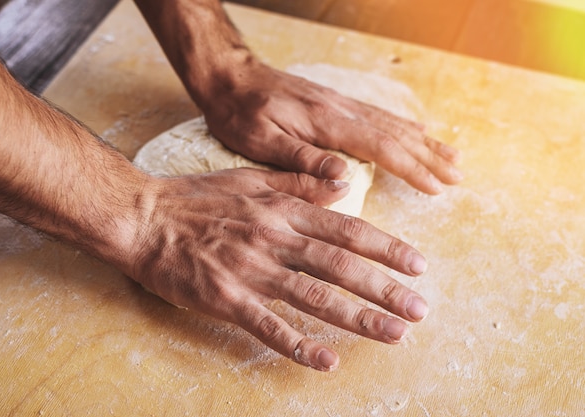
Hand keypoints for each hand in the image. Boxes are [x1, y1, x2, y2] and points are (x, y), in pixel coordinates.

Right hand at [130, 168, 428, 370]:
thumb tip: (342, 182)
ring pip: (313, 297)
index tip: (418, 265)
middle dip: (384, 289)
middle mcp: (273, 238)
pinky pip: (267, 325)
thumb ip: (298, 181)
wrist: (143, 218)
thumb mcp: (250, 178)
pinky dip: (298, 345)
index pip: (346, 229)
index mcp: (281, 209)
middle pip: (339, 266)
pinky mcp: (225, 299)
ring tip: (393, 333)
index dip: (386, 248)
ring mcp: (250, 270)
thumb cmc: (196, 198)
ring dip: (357, 318)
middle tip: (420, 309)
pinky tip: (327, 361)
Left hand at [201, 60, 461, 194]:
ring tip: (450, 156)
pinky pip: (376, 114)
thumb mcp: (260, 141)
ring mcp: (339, 103)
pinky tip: (417, 129)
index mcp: (325, 123)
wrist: (229, 76)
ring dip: (423, 141)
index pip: (381, 148)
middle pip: (395, 134)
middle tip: (457, 176)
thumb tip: (345, 177)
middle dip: (428, 157)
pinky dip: (402, 124)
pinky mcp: (333, 102)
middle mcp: (340, 110)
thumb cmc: (239, 112)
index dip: (412, 169)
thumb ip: (302, 159)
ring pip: (391, 123)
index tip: (437, 187)